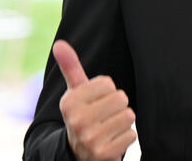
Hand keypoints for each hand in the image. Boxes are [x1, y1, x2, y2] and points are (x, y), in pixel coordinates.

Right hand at [53, 40, 136, 160]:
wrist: (80, 154)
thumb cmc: (83, 114)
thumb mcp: (75, 92)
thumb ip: (70, 67)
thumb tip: (59, 43)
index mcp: (69, 102)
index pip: (107, 83)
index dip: (107, 91)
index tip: (96, 101)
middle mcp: (76, 121)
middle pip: (121, 98)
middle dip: (118, 106)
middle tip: (105, 116)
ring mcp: (90, 139)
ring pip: (128, 116)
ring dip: (123, 122)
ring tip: (109, 127)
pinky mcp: (104, 154)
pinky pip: (131, 135)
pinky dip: (126, 137)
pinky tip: (112, 140)